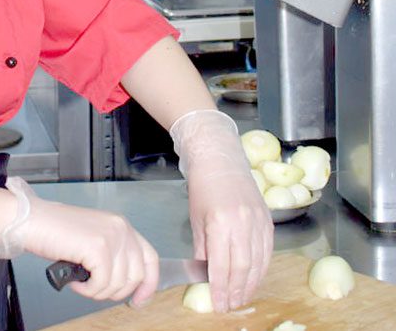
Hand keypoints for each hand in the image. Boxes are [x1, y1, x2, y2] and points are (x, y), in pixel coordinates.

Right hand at [0, 178, 158, 303]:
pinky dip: (87, 290)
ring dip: (97, 291)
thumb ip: (112, 252)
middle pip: (136, 276)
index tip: (139, 300)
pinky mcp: (98, 248)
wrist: (32, 220)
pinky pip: (101, 285)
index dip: (148, 283)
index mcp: (121, 225)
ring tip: (81, 281)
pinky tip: (75, 281)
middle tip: (95, 289)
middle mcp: (121, 228)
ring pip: (118, 284)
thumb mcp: (93, 237)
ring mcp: (111, 237)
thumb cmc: (55, 230)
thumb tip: (124, 282)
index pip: (150, 258)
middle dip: (115, 291)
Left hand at [170, 110, 272, 311]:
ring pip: (259, 262)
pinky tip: (255, 278)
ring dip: (252, 283)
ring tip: (243, 297)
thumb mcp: (196, 219)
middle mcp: (242, 223)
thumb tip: (205, 275)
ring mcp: (258, 221)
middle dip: (237, 291)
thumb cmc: (203, 186)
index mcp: (221, 223)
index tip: (218, 304)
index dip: (221, 288)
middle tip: (231, 305)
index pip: (223, 266)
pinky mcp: (267, 219)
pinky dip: (262, 267)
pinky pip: (268, 250)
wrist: (219, 159)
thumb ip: (202, 249)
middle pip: (244, 268)